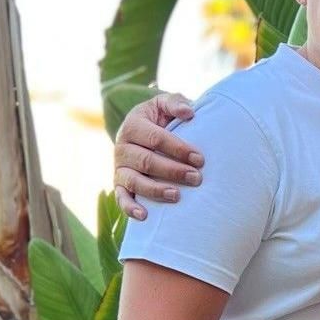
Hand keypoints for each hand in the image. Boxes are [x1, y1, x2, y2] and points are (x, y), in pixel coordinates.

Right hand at [114, 92, 204, 220]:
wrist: (146, 132)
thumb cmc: (162, 117)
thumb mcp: (166, 104)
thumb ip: (176, 102)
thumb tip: (189, 113)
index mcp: (133, 124)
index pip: (155, 138)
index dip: (177, 148)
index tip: (200, 159)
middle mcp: (122, 146)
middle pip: (146, 161)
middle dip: (173, 171)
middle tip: (197, 178)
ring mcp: (120, 167)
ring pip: (134, 181)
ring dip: (155, 190)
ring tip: (177, 196)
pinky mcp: (119, 183)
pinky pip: (121, 197)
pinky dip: (130, 207)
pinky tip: (145, 216)